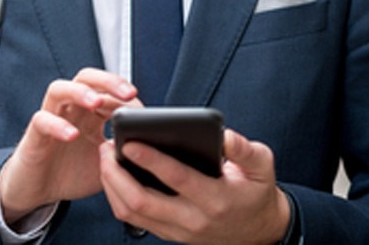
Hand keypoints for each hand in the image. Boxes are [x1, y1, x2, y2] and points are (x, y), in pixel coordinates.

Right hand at [0, 68, 137, 222]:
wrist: (39, 191)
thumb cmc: (72, 173)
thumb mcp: (107, 166)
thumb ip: (124, 156)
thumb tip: (152, 154)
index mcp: (90, 114)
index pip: (109, 90)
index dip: (126, 97)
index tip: (143, 112)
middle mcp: (71, 110)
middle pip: (86, 78)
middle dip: (108, 81)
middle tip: (128, 93)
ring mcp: (51, 118)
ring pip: (60, 89)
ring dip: (80, 92)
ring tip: (96, 102)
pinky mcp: (34, 134)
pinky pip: (42, 120)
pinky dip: (57, 124)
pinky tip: (72, 134)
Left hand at [98, 128, 290, 244]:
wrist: (259, 231)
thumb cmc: (256, 192)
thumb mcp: (262, 166)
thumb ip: (244, 148)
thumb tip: (223, 135)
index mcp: (216, 199)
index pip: (177, 179)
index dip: (151, 160)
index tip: (129, 142)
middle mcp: (193, 219)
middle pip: (141, 201)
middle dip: (116, 173)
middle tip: (106, 147)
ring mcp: (178, 231)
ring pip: (131, 213)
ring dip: (111, 185)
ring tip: (106, 157)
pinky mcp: (169, 234)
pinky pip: (134, 219)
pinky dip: (117, 196)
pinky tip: (114, 175)